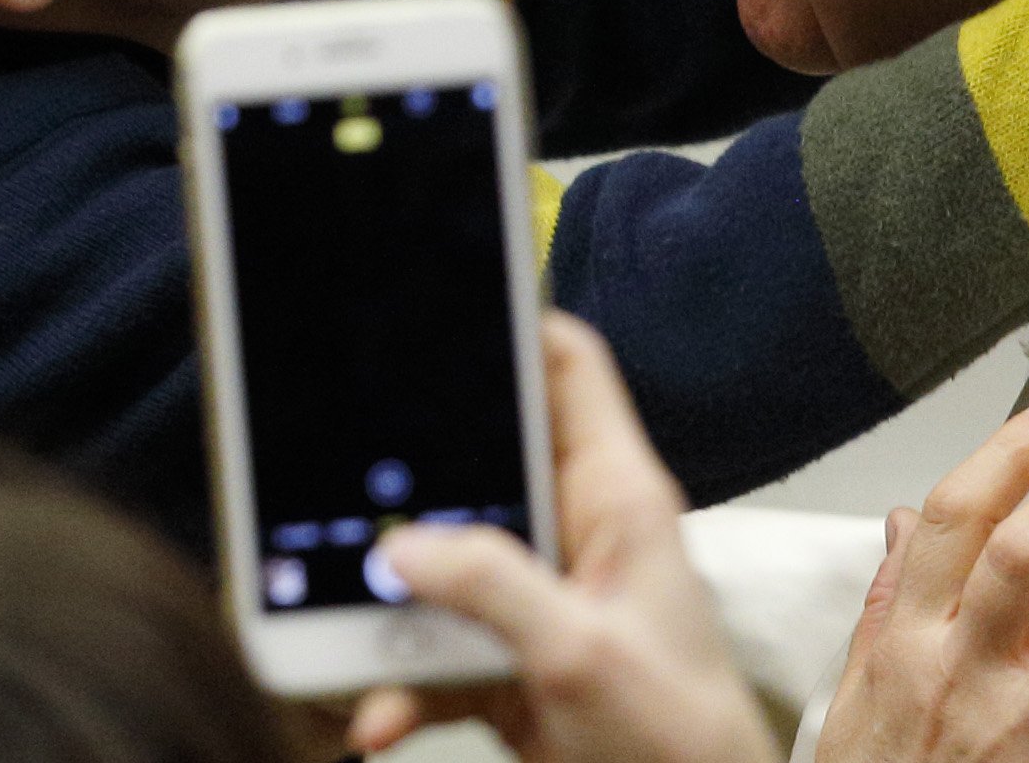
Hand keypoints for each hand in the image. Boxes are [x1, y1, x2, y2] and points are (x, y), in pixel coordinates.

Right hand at [348, 314, 776, 762]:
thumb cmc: (683, 742)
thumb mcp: (583, 652)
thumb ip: (493, 587)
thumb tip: (405, 549)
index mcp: (617, 496)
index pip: (568, 369)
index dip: (507, 326)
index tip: (433, 310)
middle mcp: (576, 533)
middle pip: (477, 463)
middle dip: (408, 487)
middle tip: (345, 488)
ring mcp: (539, 598)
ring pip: (440, 564)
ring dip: (390, 605)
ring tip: (347, 628)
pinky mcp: (509, 661)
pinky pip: (433, 649)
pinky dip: (398, 682)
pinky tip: (377, 713)